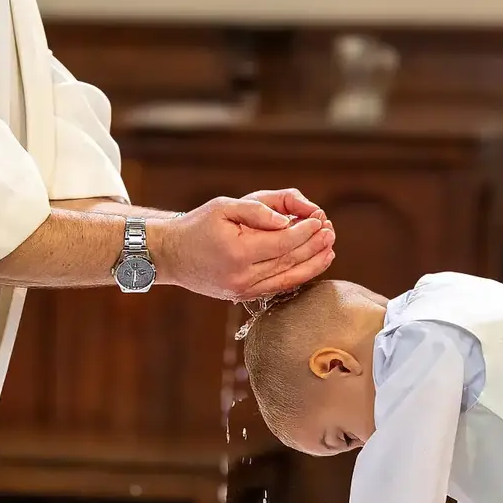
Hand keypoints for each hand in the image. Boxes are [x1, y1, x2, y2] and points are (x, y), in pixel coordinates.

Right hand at [149, 196, 333, 300]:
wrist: (171, 255)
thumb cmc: (197, 225)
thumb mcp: (224, 206)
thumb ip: (257, 210)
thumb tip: (286, 221)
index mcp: (238, 252)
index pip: (283, 243)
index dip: (305, 232)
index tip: (320, 220)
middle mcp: (242, 276)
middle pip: (289, 262)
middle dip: (314, 246)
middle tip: (331, 232)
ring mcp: (243, 290)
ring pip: (288, 278)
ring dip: (313, 264)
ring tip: (330, 248)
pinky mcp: (243, 295)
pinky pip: (277, 287)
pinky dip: (298, 276)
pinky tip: (312, 265)